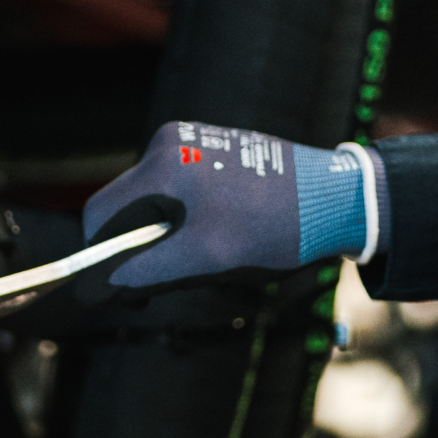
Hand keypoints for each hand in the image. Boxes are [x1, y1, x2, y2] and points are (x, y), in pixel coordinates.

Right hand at [81, 121, 385, 292]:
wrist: (338, 197)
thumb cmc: (276, 227)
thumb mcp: (207, 258)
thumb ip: (147, 271)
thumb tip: (98, 288)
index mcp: (162, 165)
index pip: (100, 215)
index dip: (100, 260)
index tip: (124, 294)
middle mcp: (169, 144)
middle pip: (125, 208)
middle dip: (137, 251)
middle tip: (166, 287)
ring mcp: (191, 143)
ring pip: (152, 204)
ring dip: (163, 240)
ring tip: (205, 260)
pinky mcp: (211, 150)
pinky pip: (178, 192)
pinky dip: (185, 222)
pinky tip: (220, 237)